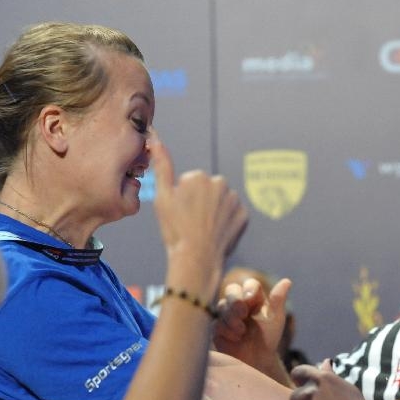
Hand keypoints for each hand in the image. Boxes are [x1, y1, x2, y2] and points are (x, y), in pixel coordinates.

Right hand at [148, 132, 246, 297]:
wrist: (197, 258)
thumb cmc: (175, 230)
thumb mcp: (162, 197)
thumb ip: (162, 167)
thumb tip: (155, 140)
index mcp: (197, 176)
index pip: (191, 183)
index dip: (184, 199)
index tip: (181, 214)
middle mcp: (220, 182)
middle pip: (209, 190)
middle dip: (202, 202)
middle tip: (192, 222)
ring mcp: (234, 200)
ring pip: (222, 202)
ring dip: (216, 211)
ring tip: (204, 229)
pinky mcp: (244, 215)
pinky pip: (234, 215)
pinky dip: (227, 222)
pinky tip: (217, 233)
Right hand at [214, 276, 292, 380]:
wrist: (258, 359)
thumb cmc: (268, 336)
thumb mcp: (276, 318)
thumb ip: (278, 300)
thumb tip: (287, 281)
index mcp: (254, 297)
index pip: (249, 284)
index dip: (248, 289)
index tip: (251, 298)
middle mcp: (239, 302)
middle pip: (231, 290)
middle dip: (236, 301)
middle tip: (243, 313)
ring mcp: (226, 314)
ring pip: (222, 306)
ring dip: (232, 318)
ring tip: (242, 332)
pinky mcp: (218, 328)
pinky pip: (216, 324)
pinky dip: (226, 331)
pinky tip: (235, 339)